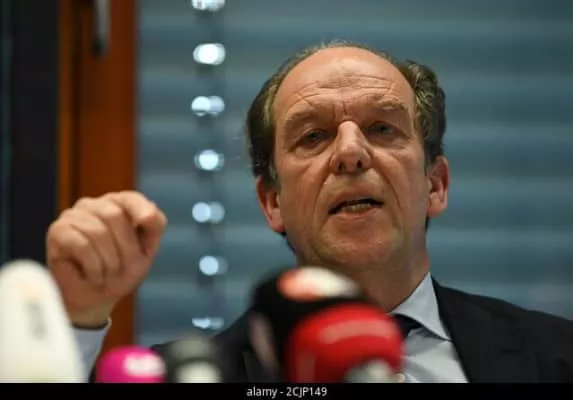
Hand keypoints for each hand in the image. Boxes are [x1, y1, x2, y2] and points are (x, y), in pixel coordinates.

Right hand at [46, 191, 166, 326]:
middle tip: (122, 269)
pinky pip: (82, 245)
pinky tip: (94, 276)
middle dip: (125, 248)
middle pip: (115, 215)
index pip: (131, 198)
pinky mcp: (57, 231)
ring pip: (98, 232)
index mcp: (119, 204)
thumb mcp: (146, 249)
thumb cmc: (121, 271)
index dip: (140, 208)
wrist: (95, 299)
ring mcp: (73, 216)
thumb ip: (154, 227)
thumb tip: (149, 213)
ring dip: (109, 262)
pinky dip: (94, 267)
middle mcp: (95, 205)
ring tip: (107, 274)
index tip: (146, 221)